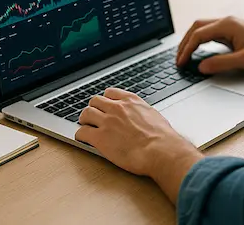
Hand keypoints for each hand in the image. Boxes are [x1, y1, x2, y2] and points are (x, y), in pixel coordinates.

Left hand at [74, 88, 201, 201]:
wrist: (160, 150)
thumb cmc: (162, 138)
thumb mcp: (153, 116)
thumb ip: (141, 113)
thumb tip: (141, 118)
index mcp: (131, 101)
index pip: (110, 93)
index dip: (105, 100)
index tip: (104, 106)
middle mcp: (117, 108)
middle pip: (95, 101)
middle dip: (93, 108)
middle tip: (93, 117)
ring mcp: (107, 122)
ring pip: (86, 113)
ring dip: (84, 120)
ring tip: (85, 126)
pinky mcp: (100, 138)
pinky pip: (82, 132)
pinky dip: (80, 135)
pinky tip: (83, 139)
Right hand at [176, 16, 243, 73]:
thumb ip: (222, 63)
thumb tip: (202, 67)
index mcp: (228, 25)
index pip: (198, 34)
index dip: (186, 49)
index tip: (181, 62)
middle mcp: (227, 22)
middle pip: (197, 27)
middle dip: (185, 42)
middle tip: (178, 59)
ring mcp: (230, 25)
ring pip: (203, 28)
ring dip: (191, 40)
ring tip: (184, 55)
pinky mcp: (233, 31)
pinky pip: (211, 32)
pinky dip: (200, 41)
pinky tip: (199, 50)